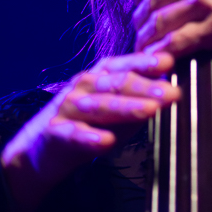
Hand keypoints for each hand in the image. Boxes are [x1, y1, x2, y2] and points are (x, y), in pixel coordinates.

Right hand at [0, 52, 179, 211]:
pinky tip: (106, 141)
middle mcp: (84, 85)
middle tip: (171, 93)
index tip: (170, 61)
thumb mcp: (116, 112)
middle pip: (116, 84)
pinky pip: (74, 134)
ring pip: (99, 106)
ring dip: (125, 108)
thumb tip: (172, 91)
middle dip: (145, 87)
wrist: (39, 151)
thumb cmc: (86, 126)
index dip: (146, 62)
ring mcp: (68, 107)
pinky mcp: (54, 132)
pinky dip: (90, 137)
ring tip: (150, 111)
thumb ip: (140, 102)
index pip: (125, 65)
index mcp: (100, 76)